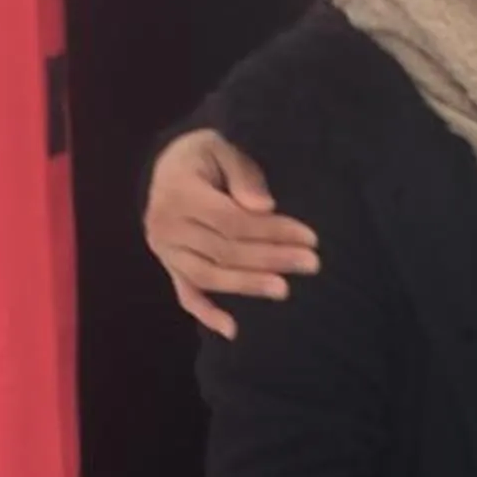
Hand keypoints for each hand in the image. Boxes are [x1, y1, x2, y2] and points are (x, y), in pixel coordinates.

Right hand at [143, 129, 318, 339]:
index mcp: (179, 192)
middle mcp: (166, 226)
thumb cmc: (204, 155)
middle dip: (271, 258)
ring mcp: (165, 251)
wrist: (167, 166)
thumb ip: (242, 174)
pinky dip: (207, 313)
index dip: (272, 231)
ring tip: (284, 290)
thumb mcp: (222, 146)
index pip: (232, 221)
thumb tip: (263, 207)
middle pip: (224, 251)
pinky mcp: (169, 266)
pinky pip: (185, 294)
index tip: (309, 238)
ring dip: (247, 286)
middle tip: (311, 264)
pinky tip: (232, 330)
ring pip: (208, 275)